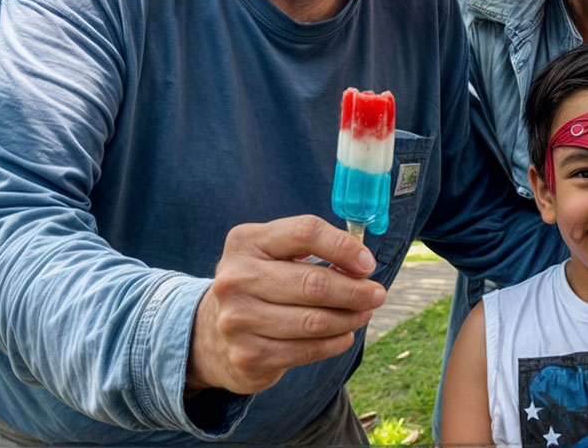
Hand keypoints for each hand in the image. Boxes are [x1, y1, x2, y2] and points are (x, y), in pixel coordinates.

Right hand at [186, 215, 385, 395]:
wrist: (210, 333)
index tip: (367, 263)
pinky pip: (307, 350)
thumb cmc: (258, 283)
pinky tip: (345, 334)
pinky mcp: (248, 356)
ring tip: (364, 313)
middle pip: (315, 283)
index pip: (306, 232)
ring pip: (315, 321)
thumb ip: (311, 248)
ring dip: (350, 318)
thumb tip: (361, 264)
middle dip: (356, 290)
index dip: (344, 246)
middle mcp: (236, 279)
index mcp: (246, 241)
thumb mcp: (272, 253)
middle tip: (377, 294)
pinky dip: (335, 342)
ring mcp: (239, 320)